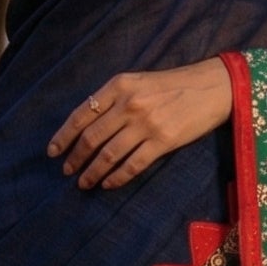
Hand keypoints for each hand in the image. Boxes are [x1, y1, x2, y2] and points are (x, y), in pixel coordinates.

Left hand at [48, 60, 232, 188]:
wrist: (213, 87)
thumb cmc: (173, 85)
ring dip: (92, 171)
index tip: (53, 152)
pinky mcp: (164, 140)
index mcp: (119, 85)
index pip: (81, 114)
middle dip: (75, 158)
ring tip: (84, 183)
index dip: (63, 135)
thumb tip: (87, 125)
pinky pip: (132, 164)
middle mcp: (129, 103)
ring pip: (109, 154)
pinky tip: (108, 183)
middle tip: (67, 171)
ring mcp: (146, 123)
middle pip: (92, 137)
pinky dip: (116, 177)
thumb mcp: (138, 81)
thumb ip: (114, 98)